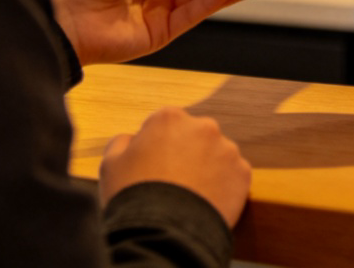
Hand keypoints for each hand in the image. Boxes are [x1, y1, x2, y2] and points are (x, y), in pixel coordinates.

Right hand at [99, 107, 250, 227]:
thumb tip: (131, 139)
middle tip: (174, 183)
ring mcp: (226, 148)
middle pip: (194, 136)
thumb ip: (122, 142)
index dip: (158, 147)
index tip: (155, 166)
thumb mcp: (111, 164)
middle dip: (186, 154)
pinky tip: (206, 202)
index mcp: (169, 118)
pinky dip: (224, 187)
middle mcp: (202, 126)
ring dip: (207, 169)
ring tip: (190, 196)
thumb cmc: (134, 198)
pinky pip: (233, 176)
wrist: (163, 235)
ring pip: (216, 155)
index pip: (165, 125)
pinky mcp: (242, 172)